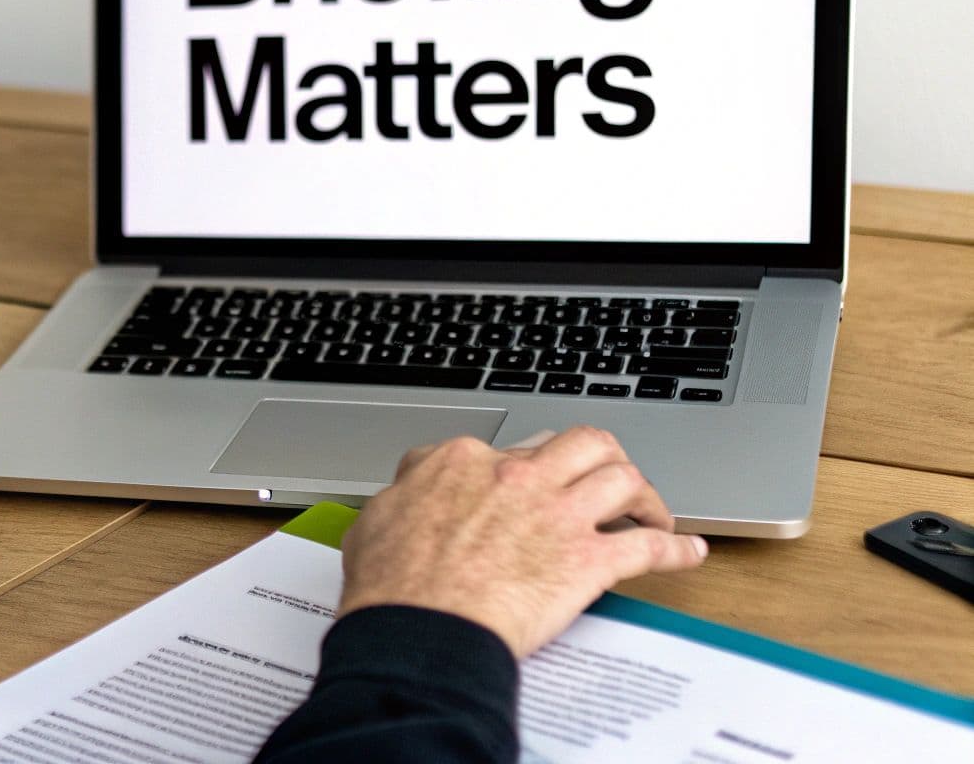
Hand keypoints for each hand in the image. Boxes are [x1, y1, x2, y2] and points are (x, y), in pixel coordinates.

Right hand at [336, 426, 708, 658]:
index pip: (513, 446)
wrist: (419, 629)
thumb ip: (410, 485)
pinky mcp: (588, 561)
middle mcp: (518, 475)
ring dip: (643, 495)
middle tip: (605, 479)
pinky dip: (678, 549)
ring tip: (648, 512)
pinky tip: (690, 552)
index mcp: (466, 461)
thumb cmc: (394, 584)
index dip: (530, 466)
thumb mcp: (380, 513)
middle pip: (583, 442)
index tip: (533, 484)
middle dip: (602, 457)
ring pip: (623, 477)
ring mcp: (557, 515)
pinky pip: (649, 547)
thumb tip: (417, 478)